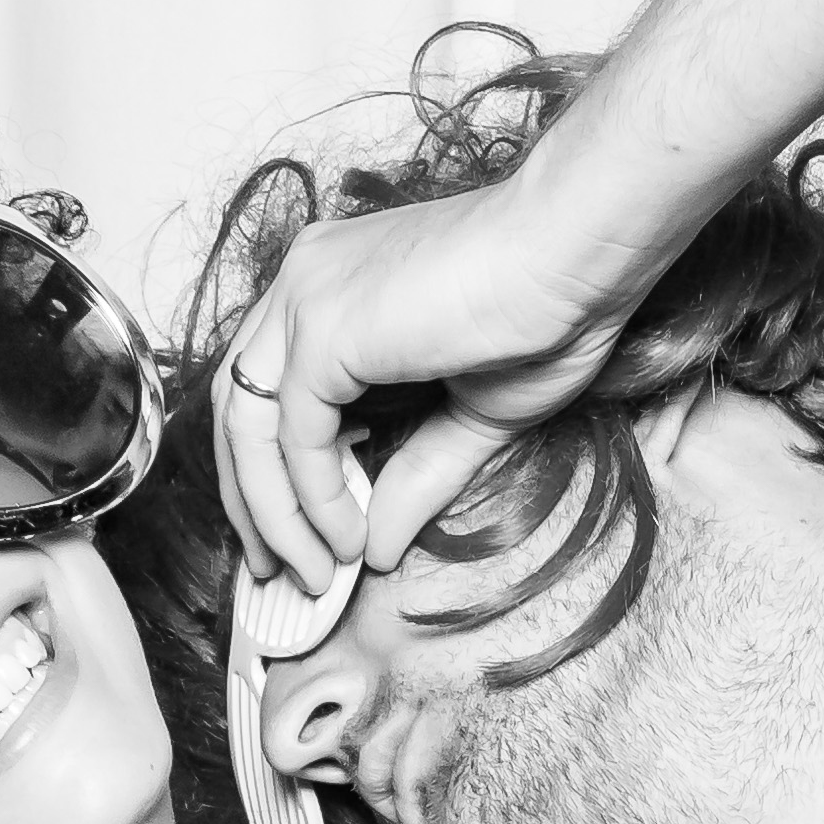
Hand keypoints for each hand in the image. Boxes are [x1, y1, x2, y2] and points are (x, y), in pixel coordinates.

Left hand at [210, 149, 656, 587]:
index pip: (268, 388)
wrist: (583, 249)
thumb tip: (377, 549)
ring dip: (273, 512)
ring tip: (311, 574)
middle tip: (277, 570)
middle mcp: (305, 282)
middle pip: (240, 407)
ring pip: (249, 424)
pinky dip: (312, 497)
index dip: (273, 471)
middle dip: (251, 499)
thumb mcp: (474, 411)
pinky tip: (346, 537)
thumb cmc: (551, 305)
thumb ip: (415, 473)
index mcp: (334, 287)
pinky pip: (293, 434)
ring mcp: (307, 298)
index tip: (299, 537)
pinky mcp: (323, 327)